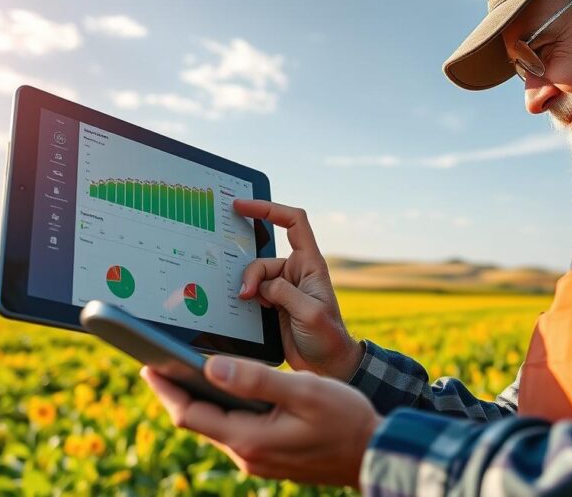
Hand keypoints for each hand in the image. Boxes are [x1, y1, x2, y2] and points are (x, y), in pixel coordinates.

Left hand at [141, 356, 381, 487]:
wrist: (375, 453)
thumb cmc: (345, 419)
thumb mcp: (303, 391)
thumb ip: (256, 379)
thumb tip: (211, 368)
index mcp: (250, 438)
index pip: (190, 413)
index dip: (166, 388)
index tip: (147, 363)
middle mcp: (247, 455)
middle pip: (198, 421)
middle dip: (176, 392)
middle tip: (158, 362)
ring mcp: (258, 459)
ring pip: (216, 427)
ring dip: (200, 400)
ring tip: (185, 371)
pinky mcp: (269, 457)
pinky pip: (235, 431)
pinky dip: (223, 410)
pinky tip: (226, 392)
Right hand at [234, 200, 362, 380]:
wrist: (327, 365)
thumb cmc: (328, 337)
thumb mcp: (309, 313)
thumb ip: (284, 293)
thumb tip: (260, 286)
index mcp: (311, 264)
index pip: (293, 223)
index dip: (269, 209)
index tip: (242, 206)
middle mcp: (296, 272)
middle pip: (263, 256)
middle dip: (250, 271)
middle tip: (245, 292)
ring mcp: (283, 288)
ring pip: (254, 277)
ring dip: (247, 288)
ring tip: (246, 304)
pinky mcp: (272, 304)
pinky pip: (252, 293)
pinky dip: (245, 299)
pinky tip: (244, 309)